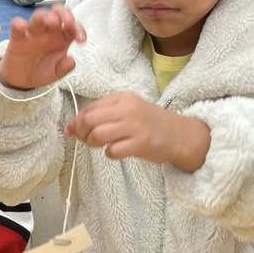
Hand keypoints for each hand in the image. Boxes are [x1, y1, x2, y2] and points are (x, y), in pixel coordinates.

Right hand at [0, 5, 85, 90]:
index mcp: (62, 38)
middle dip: (64, 14)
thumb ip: (64, 68)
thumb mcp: (56, 74)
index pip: (73, 26)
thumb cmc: (41, 72)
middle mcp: (49, 31)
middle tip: (67, 22)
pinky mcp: (18, 37)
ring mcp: (33, 32)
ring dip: (45, 16)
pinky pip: (16, 26)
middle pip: (57, 13)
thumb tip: (71, 62)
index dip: (79, 29)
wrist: (21, 81)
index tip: (80, 40)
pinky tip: (22, 27)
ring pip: (39, 16)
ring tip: (51, 21)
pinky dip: (18, 24)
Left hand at [65, 93, 210, 170]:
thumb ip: (104, 114)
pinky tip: (116, 152)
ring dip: (93, 144)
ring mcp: (134, 126)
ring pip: (98, 134)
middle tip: (85, 140)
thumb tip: (73, 126)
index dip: (76, 122)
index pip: (89, 108)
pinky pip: (112, 151)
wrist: (180, 135)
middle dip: (81, 133)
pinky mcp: (140, 143)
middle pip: (89, 120)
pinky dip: (109, 154)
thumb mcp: (128, 110)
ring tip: (101, 146)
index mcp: (122, 98)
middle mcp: (127, 109)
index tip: (73, 131)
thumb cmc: (150, 123)